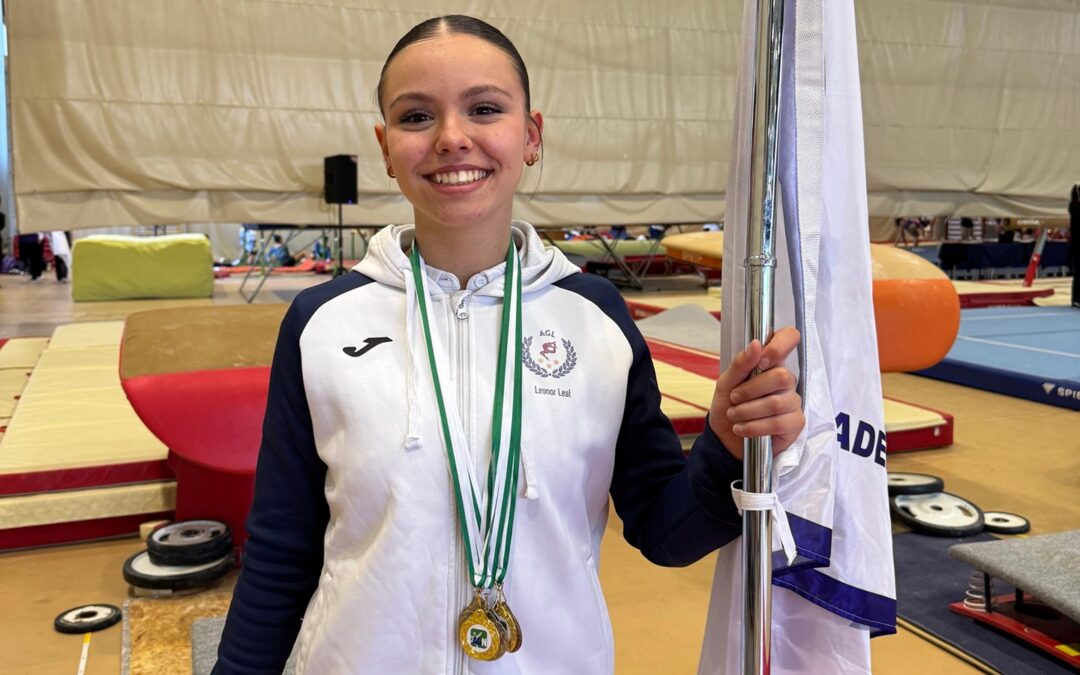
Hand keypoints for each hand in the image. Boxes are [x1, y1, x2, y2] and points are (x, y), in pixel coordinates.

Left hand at [708, 327, 803, 459]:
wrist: (724, 437)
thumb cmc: (729, 405)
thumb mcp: (726, 383)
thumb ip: (740, 364)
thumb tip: (756, 344)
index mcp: (771, 363)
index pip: (790, 338)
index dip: (780, 345)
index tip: (762, 361)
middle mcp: (786, 380)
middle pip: (782, 376)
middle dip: (751, 390)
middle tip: (735, 399)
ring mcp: (793, 402)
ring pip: (776, 402)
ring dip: (748, 411)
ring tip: (734, 416)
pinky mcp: (795, 423)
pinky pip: (778, 423)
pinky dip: (754, 427)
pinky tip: (742, 429)